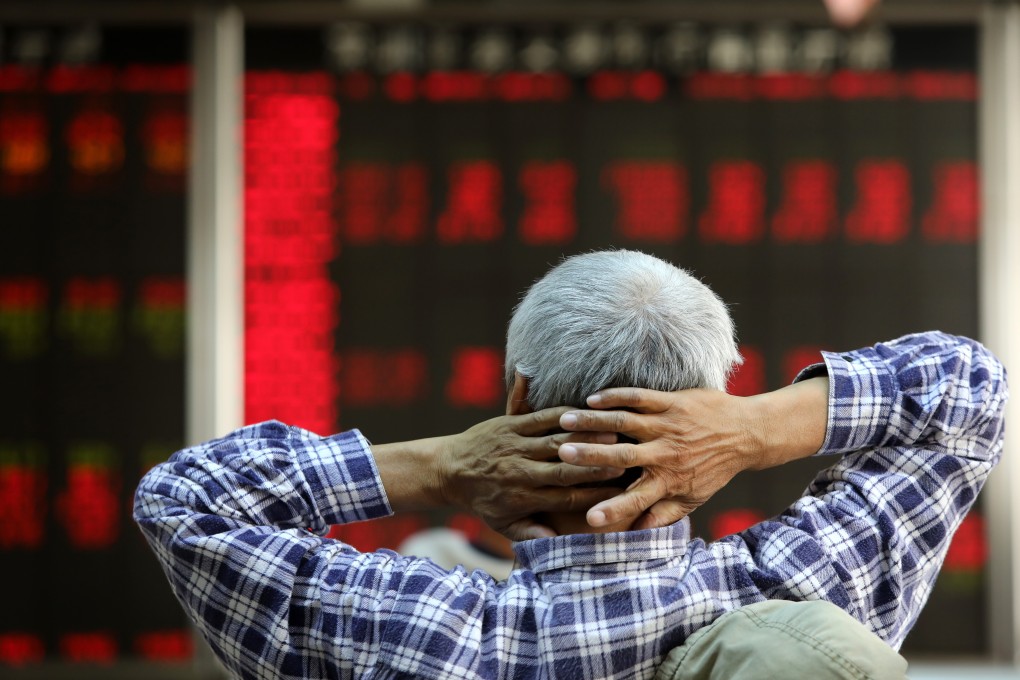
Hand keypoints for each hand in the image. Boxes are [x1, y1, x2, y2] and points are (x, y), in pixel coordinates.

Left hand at [438, 407, 625, 540]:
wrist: (447, 470)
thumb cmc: (481, 500)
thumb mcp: (501, 524)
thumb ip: (529, 534)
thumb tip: (555, 543)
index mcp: (522, 498)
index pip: (565, 499)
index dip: (594, 497)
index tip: (620, 494)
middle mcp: (520, 472)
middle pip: (564, 470)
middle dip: (595, 467)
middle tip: (624, 462)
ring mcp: (515, 446)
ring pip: (555, 441)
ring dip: (585, 437)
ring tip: (613, 433)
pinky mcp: (509, 424)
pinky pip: (540, 417)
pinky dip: (564, 414)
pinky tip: (586, 411)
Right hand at [556, 388, 761, 530]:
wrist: (747, 433)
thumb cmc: (715, 469)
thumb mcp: (693, 498)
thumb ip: (663, 514)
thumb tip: (637, 534)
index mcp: (669, 480)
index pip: (637, 499)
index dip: (615, 509)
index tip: (590, 520)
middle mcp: (666, 453)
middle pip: (622, 455)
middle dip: (592, 455)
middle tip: (562, 453)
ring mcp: (668, 425)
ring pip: (625, 422)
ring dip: (594, 421)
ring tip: (566, 421)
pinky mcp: (672, 402)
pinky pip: (639, 397)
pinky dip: (616, 397)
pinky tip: (592, 398)